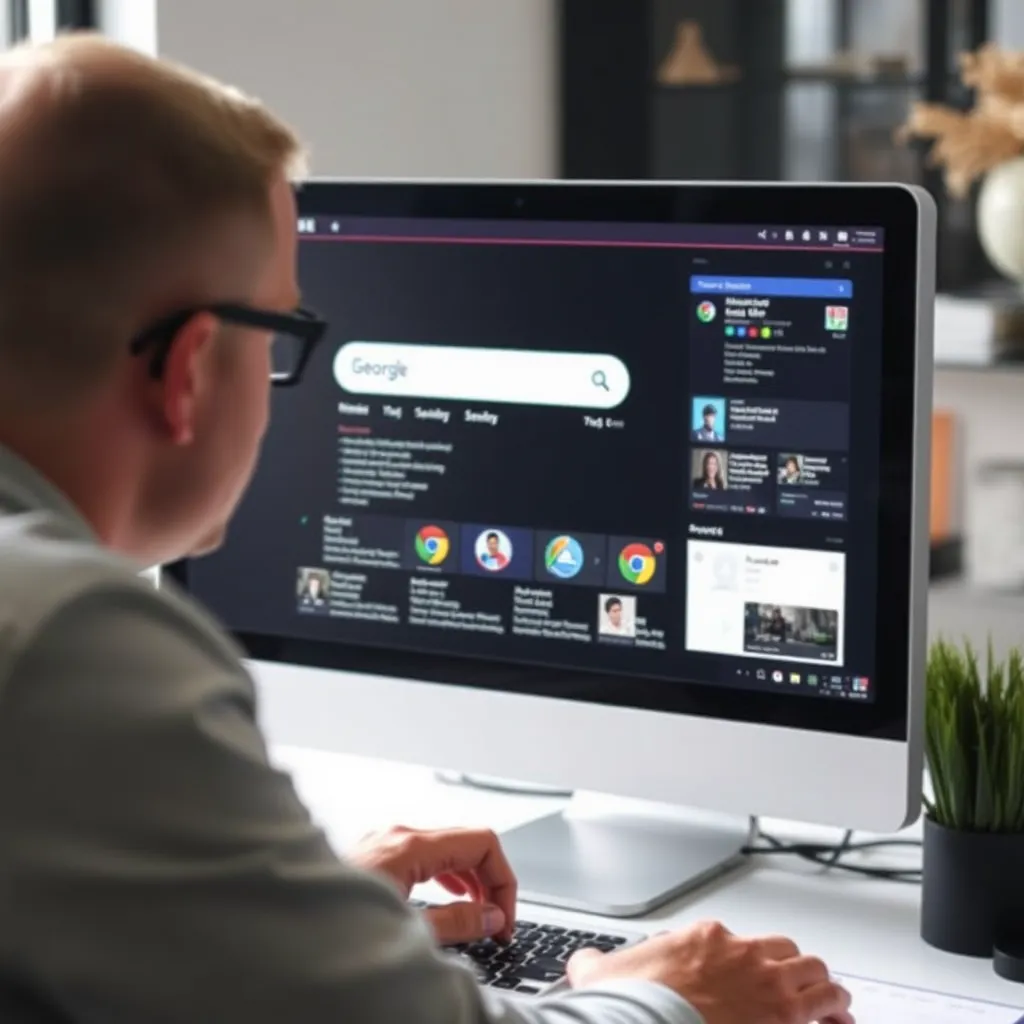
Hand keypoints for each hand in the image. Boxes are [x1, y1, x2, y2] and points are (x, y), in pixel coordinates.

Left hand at [347, 825, 516, 945]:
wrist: (284, 924)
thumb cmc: (334, 926)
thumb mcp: (408, 931)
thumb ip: (458, 922)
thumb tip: (491, 916)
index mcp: (410, 845)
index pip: (483, 842)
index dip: (504, 880)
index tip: (505, 917)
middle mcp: (398, 834)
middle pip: (467, 843)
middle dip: (490, 882)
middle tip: (497, 924)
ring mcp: (385, 841)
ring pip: (447, 848)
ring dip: (470, 880)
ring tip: (478, 917)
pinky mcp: (375, 853)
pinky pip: (426, 854)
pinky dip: (446, 875)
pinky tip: (449, 902)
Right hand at [568, 920, 853, 1023]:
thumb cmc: (634, 1007)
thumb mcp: (602, 975)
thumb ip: (596, 964)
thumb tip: (583, 963)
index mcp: (703, 939)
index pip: (739, 940)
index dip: (748, 961)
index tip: (748, 978)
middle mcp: (741, 953)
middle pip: (785, 950)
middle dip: (794, 968)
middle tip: (799, 986)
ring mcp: (767, 983)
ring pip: (815, 971)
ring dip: (825, 987)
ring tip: (832, 1002)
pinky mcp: (785, 1015)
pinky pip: (829, 1007)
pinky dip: (837, 1013)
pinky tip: (840, 1022)